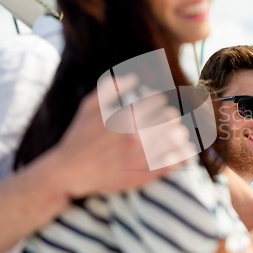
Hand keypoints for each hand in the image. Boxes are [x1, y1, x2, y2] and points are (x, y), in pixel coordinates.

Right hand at [52, 74, 196, 198]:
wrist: (70, 172)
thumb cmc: (79, 137)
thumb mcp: (89, 107)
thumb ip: (111, 88)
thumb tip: (133, 77)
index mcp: (125, 117)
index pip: (158, 101)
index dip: (158, 101)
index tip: (156, 105)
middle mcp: (136, 135)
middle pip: (171, 118)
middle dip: (169, 116)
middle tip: (167, 119)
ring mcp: (142, 156)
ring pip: (176, 138)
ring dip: (178, 134)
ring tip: (175, 134)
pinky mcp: (145, 174)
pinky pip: (174, 162)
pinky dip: (182, 155)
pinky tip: (183, 152)